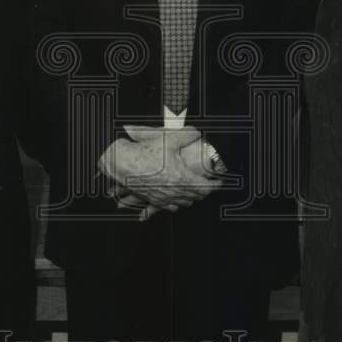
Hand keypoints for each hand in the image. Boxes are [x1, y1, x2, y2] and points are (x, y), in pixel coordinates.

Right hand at [98, 126, 221, 210]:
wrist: (122, 163)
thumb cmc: (143, 152)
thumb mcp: (169, 138)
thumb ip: (187, 135)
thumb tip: (197, 134)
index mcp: (180, 178)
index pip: (205, 188)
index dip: (215, 186)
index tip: (219, 182)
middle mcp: (172, 191)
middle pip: (195, 197)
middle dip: (204, 192)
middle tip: (209, 186)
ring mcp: (162, 197)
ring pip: (182, 204)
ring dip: (191, 199)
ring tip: (195, 194)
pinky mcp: (151, 198)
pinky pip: (167, 207)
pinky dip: (175, 205)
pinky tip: (176, 202)